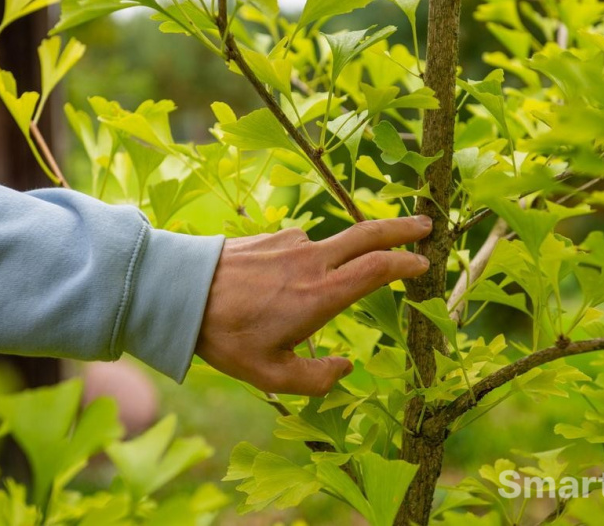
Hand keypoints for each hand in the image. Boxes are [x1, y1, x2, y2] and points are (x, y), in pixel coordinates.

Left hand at [196, 215, 432, 395]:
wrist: (177, 293)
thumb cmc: (226, 338)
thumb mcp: (271, 375)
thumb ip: (317, 378)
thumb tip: (346, 367)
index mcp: (320, 295)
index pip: (378, 269)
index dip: (406, 263)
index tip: (424, 264)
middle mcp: (312, 261)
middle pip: (368, 234)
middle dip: (402, 228)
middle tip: (426, 225)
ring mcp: (291, 243)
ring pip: (335, 241)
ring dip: (354, 247)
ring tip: (339, 274)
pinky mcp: (272, 237)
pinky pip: (303, 246)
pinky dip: (312, 257)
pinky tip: (290, 280)